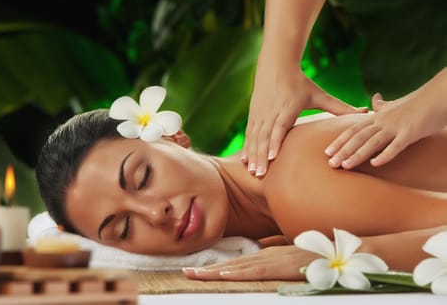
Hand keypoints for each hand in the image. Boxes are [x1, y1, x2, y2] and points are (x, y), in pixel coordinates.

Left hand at [182, 244, 315, 280]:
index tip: (197, 271)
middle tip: (185, 272)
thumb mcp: (292, 261)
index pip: (236, 263)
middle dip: (207, 270)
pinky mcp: (281, 266)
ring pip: (238, 267)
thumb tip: (261, 267)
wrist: (339, 250)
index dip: (215, 267)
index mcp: (267, 254)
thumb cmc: (317, 257)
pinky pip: (256, 271)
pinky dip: (239, 273)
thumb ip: (276, 263)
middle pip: (232, 264)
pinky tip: (224, 274)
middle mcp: (265, 255)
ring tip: (195, 274)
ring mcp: (272, 259)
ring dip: (214, 271)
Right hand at [242, 62, 365, 176]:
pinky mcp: (253, 115)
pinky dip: (246, 148)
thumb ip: (340, 107)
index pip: (279, 127)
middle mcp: (271, 112)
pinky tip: (244, 161)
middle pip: (264, 136)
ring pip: (254, 137)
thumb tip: (365, 112)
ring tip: (252, 172)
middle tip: (260, 174)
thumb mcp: (320, 94)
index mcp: (287, 108)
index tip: (273, 158)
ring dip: (252, 155)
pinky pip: (249, 134)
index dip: (275, 142)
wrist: (276, 65)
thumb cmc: (300, 82)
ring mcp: (260, 113)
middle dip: (261, 156)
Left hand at [325, 90, 446, 168]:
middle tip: (330, 164)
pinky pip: (396, 145)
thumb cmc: (419, 102)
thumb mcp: (396, 103)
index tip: (327, 152)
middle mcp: (384, 121)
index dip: (340, 141)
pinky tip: (375, 164)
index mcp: (379, 116)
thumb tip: (374, 98)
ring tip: (344, 166)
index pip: (354, 130)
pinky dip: (385, 155)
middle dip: (343, 151)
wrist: (439, 95)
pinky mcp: (411, 132)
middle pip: (358, 137)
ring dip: (357, 155)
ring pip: (372, 142)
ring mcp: (396, 127)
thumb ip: (382, 105)